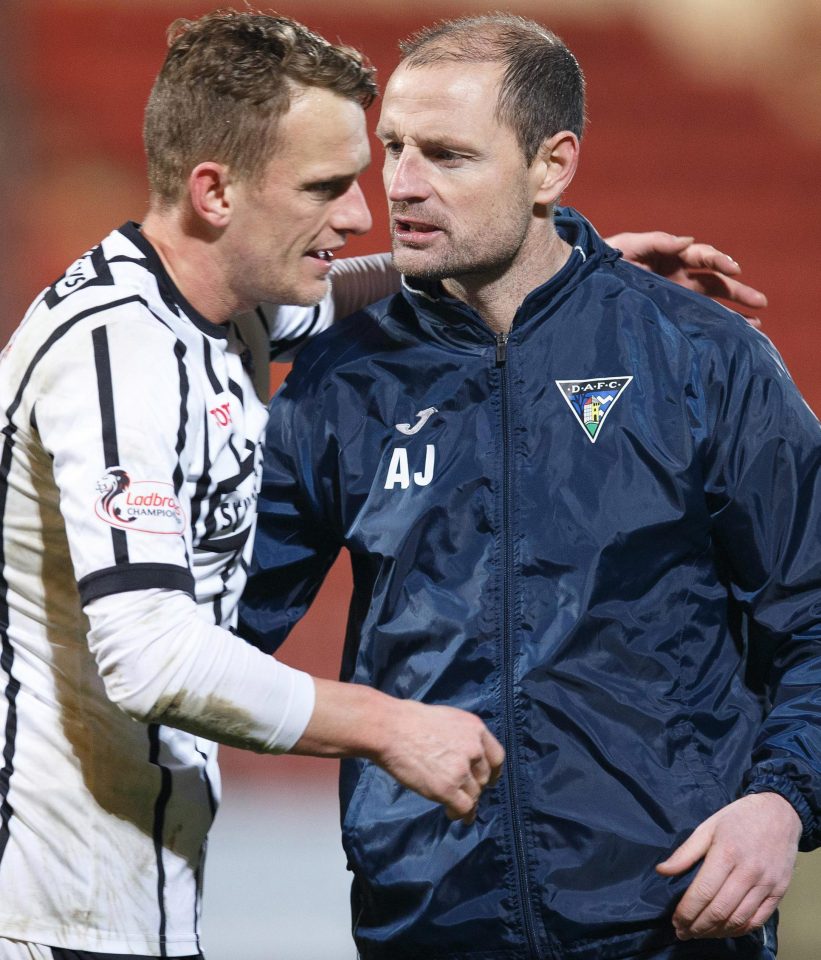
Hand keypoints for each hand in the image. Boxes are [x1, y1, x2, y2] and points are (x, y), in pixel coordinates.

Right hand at [375, 698, 504, 824]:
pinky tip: (453, 815)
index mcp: (475, 729)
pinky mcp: (446, 788)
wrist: (389, 728)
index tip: (489, 780)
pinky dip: (461, 814)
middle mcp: (474, 748)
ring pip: (474, 794)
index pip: (497, 757)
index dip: (493, 772)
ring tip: (456, 807)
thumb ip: (462, 736)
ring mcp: (461, 769)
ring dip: (466, 802)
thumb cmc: (409, 720)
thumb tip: (466, 754)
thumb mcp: (447, 719)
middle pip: (484, 777)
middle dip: (475, 786)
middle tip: (463, 792)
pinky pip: (464, 807)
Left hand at [607, 231, 767, 323]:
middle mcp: (677, 278)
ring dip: (732, 313)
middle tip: (761, 302)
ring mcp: (672, 297)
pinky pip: (690, 320)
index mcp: (672, 258)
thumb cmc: (605, 259)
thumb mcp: (628, 244)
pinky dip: (709, 327)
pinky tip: (726, 338)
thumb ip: (658, 242)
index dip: (720, 261)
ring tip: (755, 326)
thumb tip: (689, 242)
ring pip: (708, 304)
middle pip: (714, 283)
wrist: (583, 281)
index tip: (734, 269)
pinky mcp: (663, 313)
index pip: (703, 258)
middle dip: (737, 292)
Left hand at [656, 792, 800, 939]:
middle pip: (719, 910)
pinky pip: (758, 920)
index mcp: (726, 853)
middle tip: (683, 932)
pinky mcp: (779, 892)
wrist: (779, 813)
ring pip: (738, 919)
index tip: (675, 920)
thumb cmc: (738, 818)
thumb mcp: (707, 826)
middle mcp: (748, 872)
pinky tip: (725, 930)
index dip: (687, 911)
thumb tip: (662, 871)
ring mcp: (766, 883)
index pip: (702, 892)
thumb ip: (685, 852)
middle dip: (697, 926)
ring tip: (700, 934)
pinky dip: (739, 930)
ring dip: (716, 932)